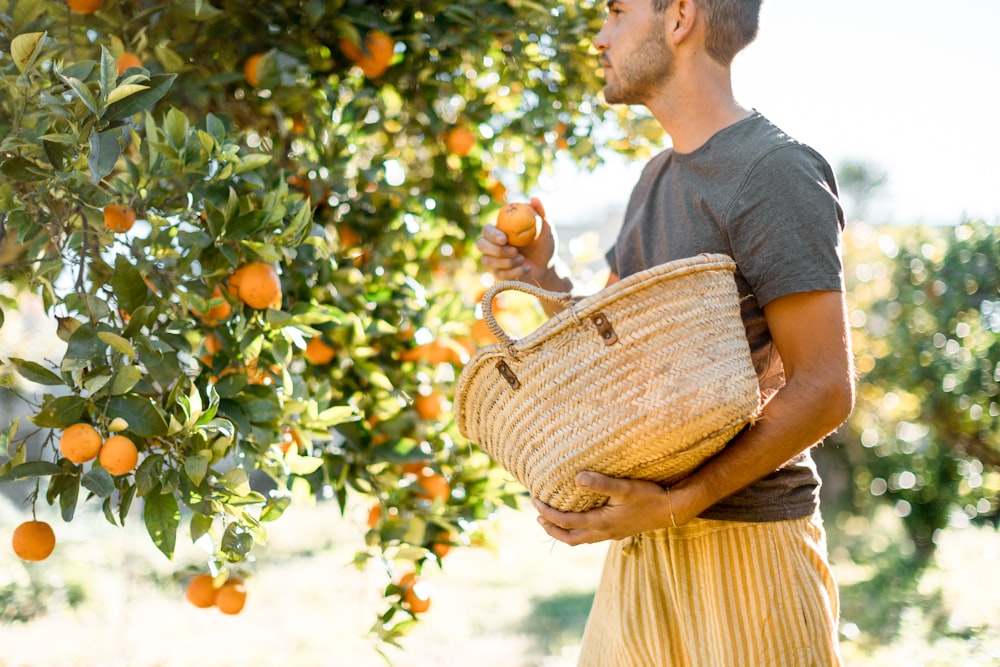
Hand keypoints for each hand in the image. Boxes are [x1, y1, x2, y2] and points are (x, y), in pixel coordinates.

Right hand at [476, 197, 557, 286]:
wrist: (548, 268)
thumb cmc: (545, 245)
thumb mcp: (546, 229)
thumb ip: (540, 213)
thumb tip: (534, 198)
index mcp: (500, 231)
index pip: (487, 230)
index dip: (492, 234)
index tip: (504, 238)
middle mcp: (493, 245)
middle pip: (480, 245)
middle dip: (495, 250)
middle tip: (514, 251)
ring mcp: (494, 261)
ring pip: (487, 261)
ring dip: (506, 262)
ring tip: (522, 260)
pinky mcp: (498, 275)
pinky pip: (499, 275)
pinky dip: (514, 272)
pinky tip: (526, 269)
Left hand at [532, 471, 674, 544]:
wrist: (672, 511)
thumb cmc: (649, 497)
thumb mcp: (624, 487)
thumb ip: (600, 483)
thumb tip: (577, 477)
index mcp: (601, 522)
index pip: (566, 521)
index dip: (548, 513)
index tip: (535, 501)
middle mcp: (603, 533)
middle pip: (569, 538)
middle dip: (551, 528)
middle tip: (538, 517)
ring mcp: (611, 535)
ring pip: (580, 540)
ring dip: (564, 532)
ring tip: (552, 521)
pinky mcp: (618, 532)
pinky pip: (591, 537)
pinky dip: (578, 531)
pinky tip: (580, 521)